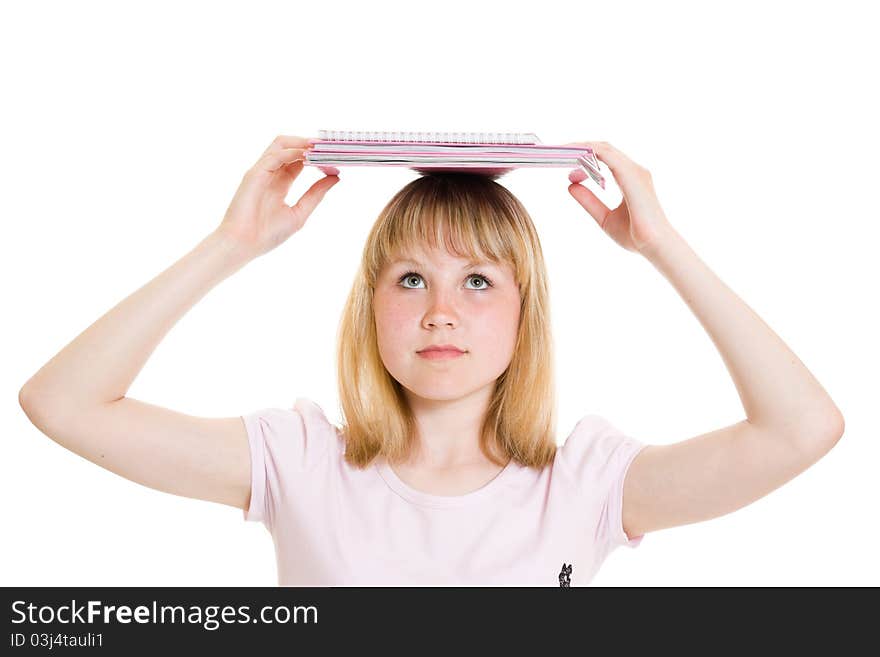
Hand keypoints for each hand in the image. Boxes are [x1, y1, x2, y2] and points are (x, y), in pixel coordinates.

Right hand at [215, 135, 339, 259]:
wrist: (244, 245)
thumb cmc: (267, 234)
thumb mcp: (300, 212)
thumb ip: (315, 194)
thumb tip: (336, 177)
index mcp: (279, 185)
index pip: (299, 161)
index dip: (316, 156)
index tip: (334, 156)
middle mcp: (270, 174)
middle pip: (290, 147)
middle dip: (310, 144)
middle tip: (330, 145)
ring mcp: (261, 172)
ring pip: (281, 144)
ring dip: (301, 142)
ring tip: (321, 145)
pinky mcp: (254, 173)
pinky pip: (275, 155)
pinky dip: (292, 151)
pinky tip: (307, 154)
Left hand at [565, 141, 673, 253]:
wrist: (654, 246)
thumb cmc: (635, 236)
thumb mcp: (604, 217)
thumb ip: (589, 201)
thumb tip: (570, 185)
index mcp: (630, 179)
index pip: (606, 157)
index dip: (586, 153)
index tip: (565, 157)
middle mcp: (634, 171)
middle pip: (603, 149)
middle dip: (580, 146)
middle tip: (557, 151)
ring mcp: (634, 171)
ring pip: (603, 148)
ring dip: (581, 146)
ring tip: (560, 150)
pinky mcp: (631, 174)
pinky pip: (606, 155)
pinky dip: (588, 151)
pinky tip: (573, 155)